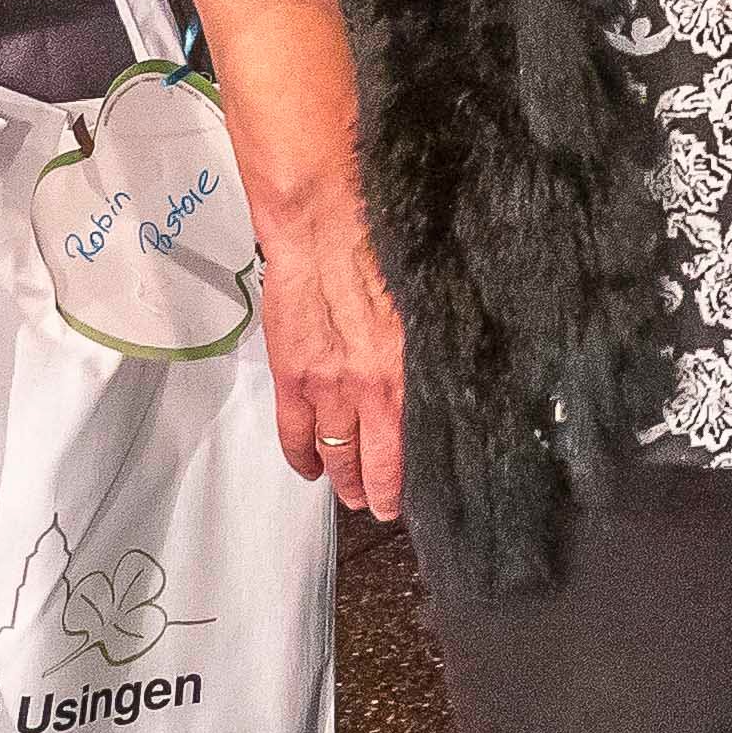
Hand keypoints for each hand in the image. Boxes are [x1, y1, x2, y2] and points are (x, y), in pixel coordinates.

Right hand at [248, 174, 410, 520]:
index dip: (410, 476)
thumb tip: (440, 373)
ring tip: (349, 495)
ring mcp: (327, 386)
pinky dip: (301, 456)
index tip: (414, 492)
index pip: (412, 443)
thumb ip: (426, 346)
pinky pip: (294, 432)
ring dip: (342, 479)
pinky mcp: (291, 375)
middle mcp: (369, 387)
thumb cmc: (383, 248)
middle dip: (377, 491)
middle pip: (373, 459)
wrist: (324, 224)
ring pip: (335, 451)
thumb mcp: (425, 302)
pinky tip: (310, 468)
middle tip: (380, 508)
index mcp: (408, 369)